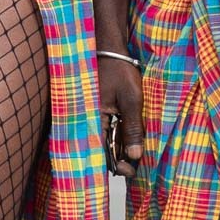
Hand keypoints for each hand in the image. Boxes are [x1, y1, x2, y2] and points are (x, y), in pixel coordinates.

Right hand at [98, 55, 143, 178]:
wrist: (106, 48)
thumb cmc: (118, 70)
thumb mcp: (131, 99)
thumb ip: (132, 128)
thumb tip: (134, 155)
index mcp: (92, 120)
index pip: (101, 153)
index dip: (117, 165)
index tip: (131, 172)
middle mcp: (85, 120)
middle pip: (100, 149)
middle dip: (117, 160)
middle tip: (134, 168)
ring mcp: (88, 115)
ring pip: (101, 140)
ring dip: (115, 150)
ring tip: (132, 157)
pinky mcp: (93, 110)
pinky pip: (102, 129)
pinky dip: (113, 137)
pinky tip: (125, 141)